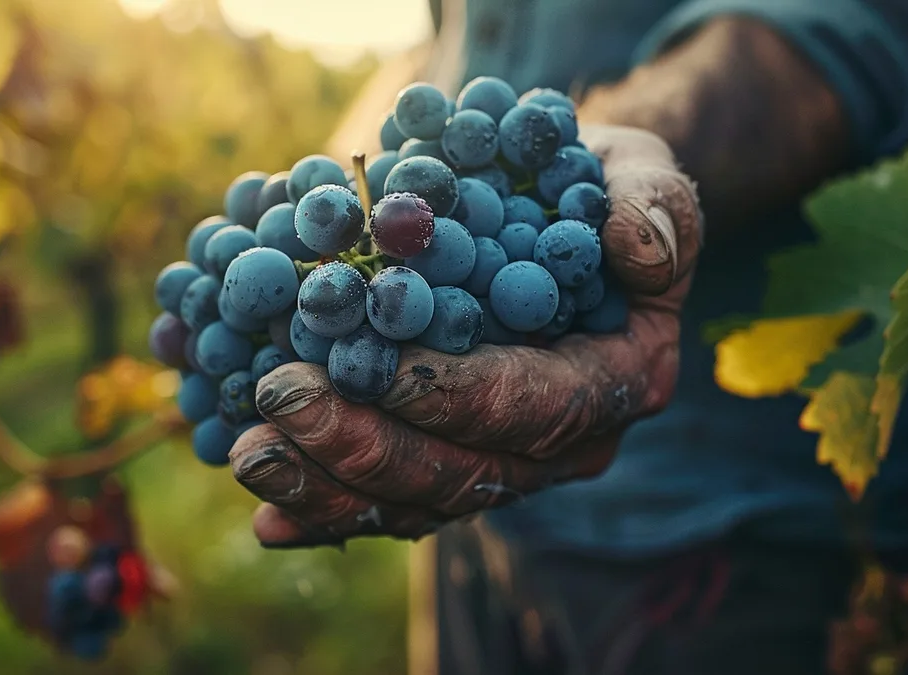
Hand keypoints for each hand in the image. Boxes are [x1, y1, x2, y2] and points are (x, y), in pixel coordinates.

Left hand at [229, 126, 702, 547]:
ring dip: (328, 484)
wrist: (564, 221)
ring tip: (250, 453)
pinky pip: (388, 504)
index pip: (534, 406)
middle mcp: (561, 443)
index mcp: (616, 383)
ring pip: (416, 501)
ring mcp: (502, 464)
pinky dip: (326, 509)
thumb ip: (657, 208)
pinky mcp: (449, 462)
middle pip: (463, 471)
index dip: (453, 396)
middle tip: (281, 398)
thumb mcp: (643, 176)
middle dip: (367, 444)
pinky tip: (264, 513)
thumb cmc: (601, 190)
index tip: (373, 365)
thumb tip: (636, 247)